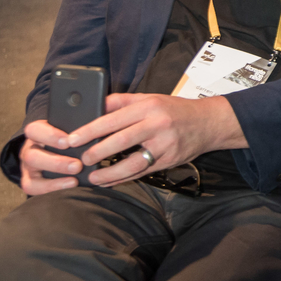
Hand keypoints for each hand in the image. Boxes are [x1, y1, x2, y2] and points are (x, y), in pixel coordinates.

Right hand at [18, 119, 83, 195]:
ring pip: (31, 175)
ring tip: (75, 177)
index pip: (34, 130)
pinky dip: (52, 189)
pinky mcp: (31, 182)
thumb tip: (104, 108)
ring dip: (55, 177)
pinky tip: (71, 185)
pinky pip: (33, 189)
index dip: (49, 135)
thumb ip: (84, 117)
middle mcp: (31, 149)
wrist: (63, 147)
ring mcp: (29, 168)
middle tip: (78, 165)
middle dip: (56, 162)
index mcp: (39, 132)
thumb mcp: (74, 122)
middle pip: (31, 156)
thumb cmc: (71, 133)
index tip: (68, 141)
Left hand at [70, 93, 244, 186]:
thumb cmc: (175, 110)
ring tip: (93, 177)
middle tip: (81, 160)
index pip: (114, 118)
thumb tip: (93, 106)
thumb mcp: (150, 98)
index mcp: (149, 106)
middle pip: (122, 140)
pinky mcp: (169, 160)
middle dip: (98, 152)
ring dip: (110, 172)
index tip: (71, 139)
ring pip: (133, 162)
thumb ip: (122, 102)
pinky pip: (142, 172)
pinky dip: (123, 179)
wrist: (209, 123)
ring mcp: (165, 144)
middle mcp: (158, 124)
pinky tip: (109, 182)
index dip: (90, 130)